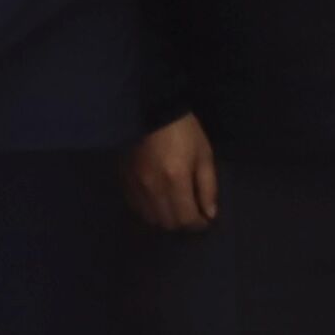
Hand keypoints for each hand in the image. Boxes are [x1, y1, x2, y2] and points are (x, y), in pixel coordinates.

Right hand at [128, 115, 219, 232]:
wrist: (150, 110)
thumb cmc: (184, 131)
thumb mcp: (204, 155)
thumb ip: (208, 187)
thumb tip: (209, 214)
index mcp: (176, 181)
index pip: (186, 219)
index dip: (199, 224)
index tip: (206, 219)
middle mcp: (153, 188)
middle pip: (168, 222)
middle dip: (183, 223)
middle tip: (192, 213)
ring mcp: (135, 186)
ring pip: (151, 218)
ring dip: (165, 217)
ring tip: (174, 207)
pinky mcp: (124, 180)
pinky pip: (136, 207)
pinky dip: (149, 209)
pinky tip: (157, 199)